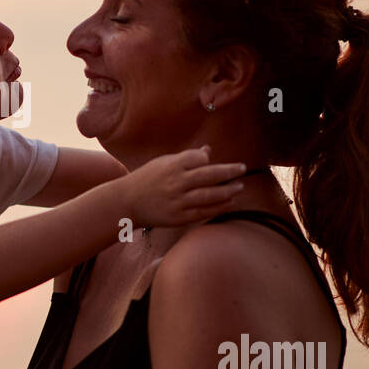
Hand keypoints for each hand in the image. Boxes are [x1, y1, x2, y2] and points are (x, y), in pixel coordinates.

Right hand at [122, 146, 245, 227]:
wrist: (126, 202)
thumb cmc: (147, 179)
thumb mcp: (163, 163)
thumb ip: (187, 158)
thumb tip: (208, 151)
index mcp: (172, 166)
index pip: (198, 158)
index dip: (209, 160)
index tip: (213, 162)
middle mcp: (176, 182)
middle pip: (209, 175)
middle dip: (229, 171)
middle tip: (242, 168)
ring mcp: (178, 200)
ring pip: (209, 195)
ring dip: (228, 190)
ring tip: (240, 187)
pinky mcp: (179, 217)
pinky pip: (203, 211)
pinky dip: (218, 206)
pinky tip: (229, 202)